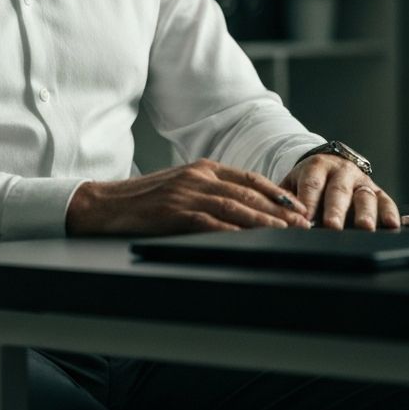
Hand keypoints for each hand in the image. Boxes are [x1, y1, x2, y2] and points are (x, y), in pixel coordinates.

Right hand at [66, 158, 310, 235]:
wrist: (106, 204)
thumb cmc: (144, 200)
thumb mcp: (180, 187)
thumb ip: (208, 191)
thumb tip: (243, 207)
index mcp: (202, 168)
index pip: (248, 178)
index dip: (275, 192)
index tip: (296, 206)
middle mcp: (198, 177)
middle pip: (248, 192)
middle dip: (279, 209)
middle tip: (302, 223)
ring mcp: (187, 194)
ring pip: (236, 207)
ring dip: (265, 221)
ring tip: (286, 233)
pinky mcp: (175, 213)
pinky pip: (212, 223)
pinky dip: (234, 232)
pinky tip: (250, 241)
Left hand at [283, 154, 400, 230]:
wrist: (328, 166)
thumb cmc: (307, 181)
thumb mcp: (292, 183)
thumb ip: (285, 198)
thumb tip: (277, 216)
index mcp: (317, 166)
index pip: (312, 183)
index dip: (309, 201)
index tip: (305, 219)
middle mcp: (341, 171)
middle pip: (338, 191)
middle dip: (336, 210)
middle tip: (332, 226)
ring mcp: (361, 181)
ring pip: (364, 196)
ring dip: (365, 213)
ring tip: (365, 227)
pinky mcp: (377, 191)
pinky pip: (386, 201)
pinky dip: (390, 213)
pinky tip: (392, 225)